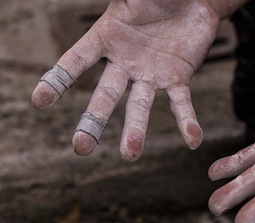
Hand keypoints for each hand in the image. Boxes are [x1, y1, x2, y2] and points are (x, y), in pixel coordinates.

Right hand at [32, 0, 218, 160]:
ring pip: (140, 106)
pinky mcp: (177, 79)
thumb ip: (122, 2)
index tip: (40, 100)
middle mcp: (126, 62)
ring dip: (136, 131)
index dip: (59, 80)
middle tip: (81, 148)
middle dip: (93, 121)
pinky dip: (187, 122)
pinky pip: (181, 103)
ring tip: (131, 155)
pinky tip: (193, 140)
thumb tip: (115, 1)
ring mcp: (151, 74)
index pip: (77, 61)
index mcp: (107, 37)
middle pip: (106, 95)